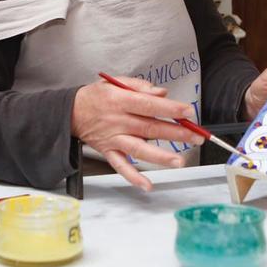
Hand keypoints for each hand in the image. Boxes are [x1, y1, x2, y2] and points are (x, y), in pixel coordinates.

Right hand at [71, 76, 202, 191]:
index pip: (149, 105)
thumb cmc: (96, 96)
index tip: (188, 111)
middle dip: (175, 133)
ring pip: (139, 149)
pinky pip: (121, 167)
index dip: (170, 109)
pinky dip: (134, 177)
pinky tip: (147, 185)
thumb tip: (162, 93)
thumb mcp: (115, 82)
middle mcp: (118, 121)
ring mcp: (114, 138)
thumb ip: (140, 86)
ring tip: (179, 161)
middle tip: (196, 137)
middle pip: (150, 128)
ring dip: (160, 156)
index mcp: (121, 100)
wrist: (70, 112)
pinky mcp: (109, 152)